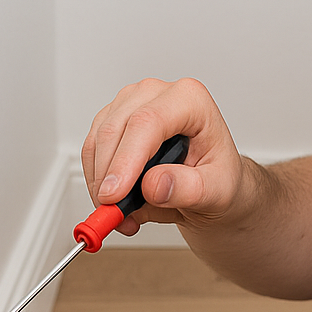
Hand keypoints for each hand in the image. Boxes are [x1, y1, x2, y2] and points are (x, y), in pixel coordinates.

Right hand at [83, 78, 245, 233]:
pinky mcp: (114, 120)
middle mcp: (159, 95)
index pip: (148, 122)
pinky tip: (118, 204)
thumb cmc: (220, 178)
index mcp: (191, 101)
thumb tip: (154, 184)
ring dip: (101, 184)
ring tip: (124, 215)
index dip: (126, 160)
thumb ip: (189, 188)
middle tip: (116, 216)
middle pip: (116, 130)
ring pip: (98, 141)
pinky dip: (97, 182)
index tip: (114, 196)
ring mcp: (133, 104)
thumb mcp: (217, 191)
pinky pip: (92, 151)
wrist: (213, 183)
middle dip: (109, 179)